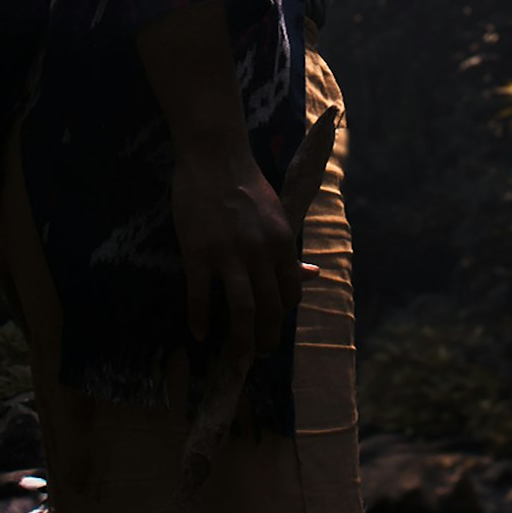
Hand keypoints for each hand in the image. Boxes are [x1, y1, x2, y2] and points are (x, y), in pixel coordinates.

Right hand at [172, 145, 303, 361]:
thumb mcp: (276, 215)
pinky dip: (200, 319)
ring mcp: (227, 253)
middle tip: (258, 355)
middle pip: (269, 308)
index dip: (282, 315)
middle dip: (266, 339)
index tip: (272, 325)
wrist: (214, 155)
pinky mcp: (198, 251)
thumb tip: (313, 275)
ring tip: (237, 357)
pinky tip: (200, 333)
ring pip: (241, 309)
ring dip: (241, 341)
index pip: (290, 293)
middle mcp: (259, 251)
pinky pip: (200, 295)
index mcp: (282, 241)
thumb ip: (288, 250)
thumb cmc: (246, 184)